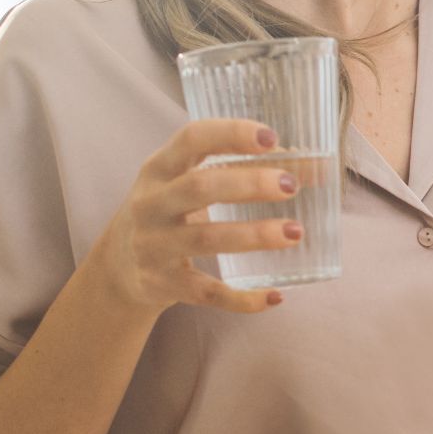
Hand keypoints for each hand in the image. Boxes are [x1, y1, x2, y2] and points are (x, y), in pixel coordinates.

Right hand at [88, 117, 305, 315]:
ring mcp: (154, 246)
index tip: (270, 136)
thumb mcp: (186, 183)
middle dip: (248, 184)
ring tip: (295, 232)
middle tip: (290, 186)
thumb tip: (315, 168)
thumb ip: (239, 171)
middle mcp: (151, 204)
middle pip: (199, 188)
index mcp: (159, 168)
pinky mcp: (163, 284)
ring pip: (205, 239)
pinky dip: (241, 298)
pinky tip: (274, 296)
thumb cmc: (168, 212)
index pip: (191, 139)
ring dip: (253, 235)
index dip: (230, 134)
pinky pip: (206, 292)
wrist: (117, 267)